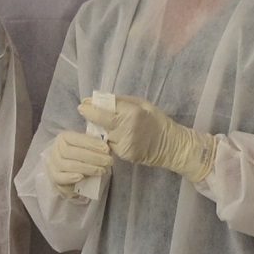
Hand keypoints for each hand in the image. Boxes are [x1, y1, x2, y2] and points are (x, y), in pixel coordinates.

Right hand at [45, 128, 115, 197]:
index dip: (92, 144)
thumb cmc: (81, 156)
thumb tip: (105, 145)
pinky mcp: (53, 176)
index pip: (77, 139)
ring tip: (101, 171)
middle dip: (93, 157)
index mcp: (64, 137)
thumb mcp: (87, 146)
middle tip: (108, 161)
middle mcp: (56, 148)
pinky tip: (81, 177)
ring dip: (87, 168)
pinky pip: (60, 177)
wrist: (70, 171)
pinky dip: (70, 177)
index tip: (106, 149)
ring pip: (69, 165)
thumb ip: (93, 144)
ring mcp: (53, 163)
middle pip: (73, 152)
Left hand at [80, 91, 217, 184]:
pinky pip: (111, 144)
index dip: (92, 105)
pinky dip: (110, 140)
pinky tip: (114, 136)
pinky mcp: (124, 154)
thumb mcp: (144, 104)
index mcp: (132, 113)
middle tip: (82, 109)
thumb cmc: (158, 121)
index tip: (83, 102)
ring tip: (102, 124)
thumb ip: (123, 101)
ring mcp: (124, 143)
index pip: (106, 108)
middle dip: (90, 115)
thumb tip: (103, 99)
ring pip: (104, 134)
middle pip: (101, 121)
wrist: (171, 146)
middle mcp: (126, 128)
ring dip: (100, 129)